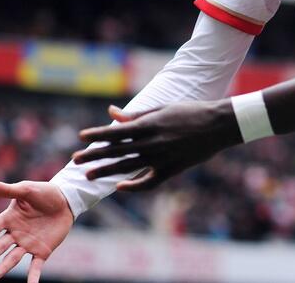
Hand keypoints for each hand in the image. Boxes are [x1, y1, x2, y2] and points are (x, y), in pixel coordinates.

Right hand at [0, 179, 73, 282]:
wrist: (67, 200)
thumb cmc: (44, 193)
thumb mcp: (27, 189)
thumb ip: (8, 190)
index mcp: (9, 219)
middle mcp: (15, 234)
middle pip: (0, 246)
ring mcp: (28, 244)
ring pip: (13, 258)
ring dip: (4, 267)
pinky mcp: (42, 251)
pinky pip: (35, 266)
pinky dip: (32, 277)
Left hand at [73, 102, 239, 190]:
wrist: (218, 125)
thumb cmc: (191, 112)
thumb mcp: (163, 109)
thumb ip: (137, 115)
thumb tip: (112, 113)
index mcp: (149, 125)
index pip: (116, 132)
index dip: (97, 135)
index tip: (81, 137)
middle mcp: (152, 142)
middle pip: (116, 151)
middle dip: (93, 155)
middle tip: (75, 160)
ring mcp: (161, 158)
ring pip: (127, 167)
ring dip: (105, 171)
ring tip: (88, 174)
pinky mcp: (171, 169)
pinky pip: (148, 181)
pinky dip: (133, 185)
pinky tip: (119, 186)